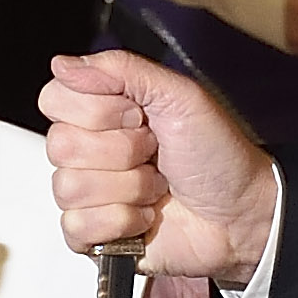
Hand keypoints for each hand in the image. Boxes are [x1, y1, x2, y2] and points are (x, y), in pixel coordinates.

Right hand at [41, 50, 281, 287]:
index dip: (97, 110)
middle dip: (122, 151)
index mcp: (103, 110)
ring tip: (156, 186)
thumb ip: (121, 69)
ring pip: (69, 188)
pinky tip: (145, 216)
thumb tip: (63, 63)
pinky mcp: (94, 234)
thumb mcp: (179, 95)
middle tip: (154, 152)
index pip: (55, 99)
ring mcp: (90, 193)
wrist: (242, 213)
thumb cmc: (219, 155)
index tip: (138, 115)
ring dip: (129, 188)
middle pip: (61, 145)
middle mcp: (90, 149)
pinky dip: (121, 222)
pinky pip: (76, 227)